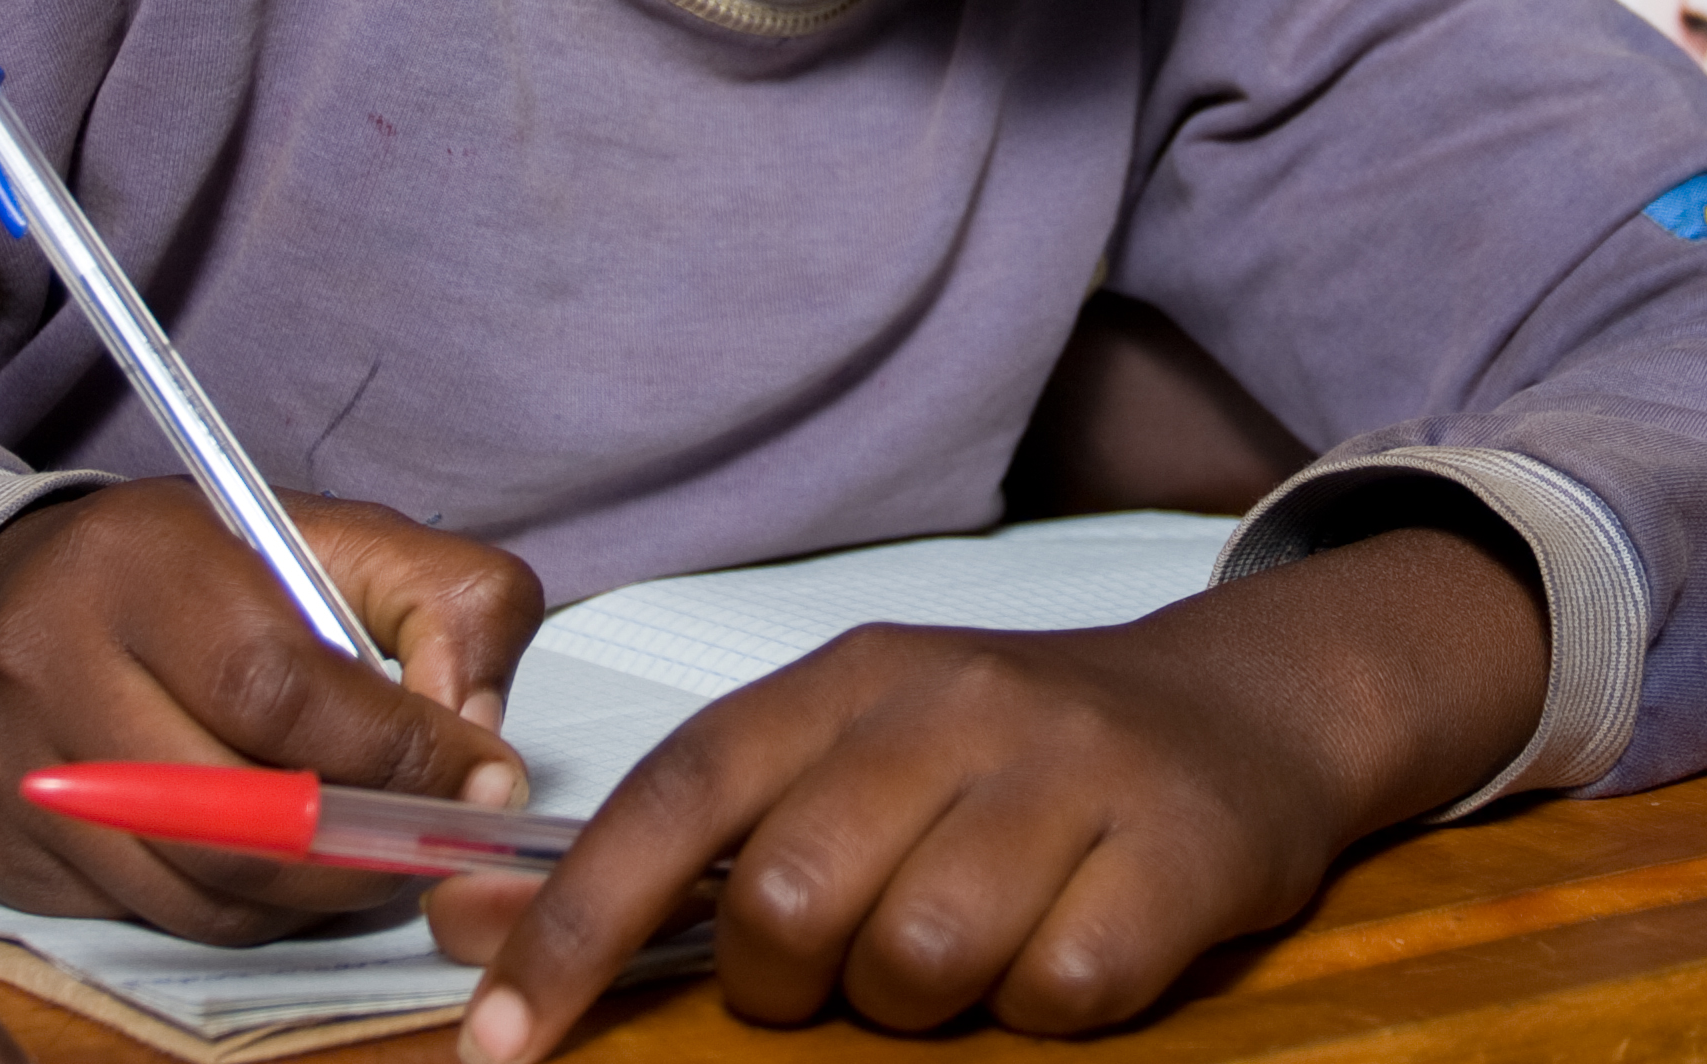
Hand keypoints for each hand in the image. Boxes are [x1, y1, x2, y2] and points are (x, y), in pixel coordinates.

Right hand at [0, 480, 541, 940]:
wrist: (18, 597)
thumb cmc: (197, 568)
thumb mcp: (337, 539)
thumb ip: (444, 607)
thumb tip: (479, 745)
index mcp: (142, 564)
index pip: (279, 689)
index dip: (393, 751)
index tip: (474, 776)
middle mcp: (52, 667)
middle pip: (237, 817)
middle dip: (364, 845)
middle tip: (433, 839)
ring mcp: (18, 775)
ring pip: (203, 893)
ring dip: (315, 892)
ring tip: (367, 850)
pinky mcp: (8, 858)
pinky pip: (159, 918)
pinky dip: (246, 909)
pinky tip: (280, 861)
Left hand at [434, 518, 1547, 1058]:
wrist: (1245, 706)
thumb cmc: (1010, 759)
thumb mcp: (844, 759)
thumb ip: (673, 846)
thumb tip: (461, 914)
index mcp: (851, 677)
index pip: (681, 792)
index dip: (577, 919)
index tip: (500, 1038)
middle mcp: (954, 700)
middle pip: (790, 901)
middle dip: (794, 980)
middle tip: (855, 963)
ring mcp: (1072, 770)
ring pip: (918, 960)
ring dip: (926, 1000)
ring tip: (976, 949)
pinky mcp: (1176, 851)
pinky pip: (1056, 996)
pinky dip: (1048, 1005)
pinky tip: (1075, 945)